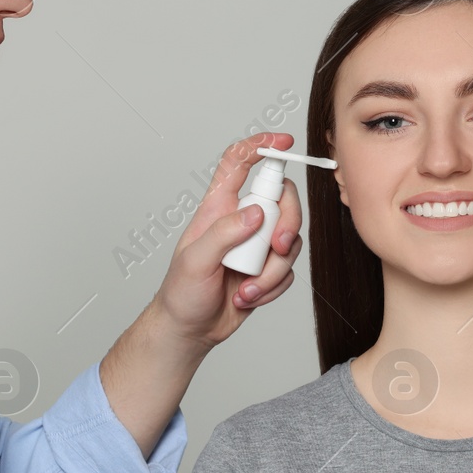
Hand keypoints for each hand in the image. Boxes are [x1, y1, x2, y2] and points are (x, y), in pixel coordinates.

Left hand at [149, 132, 305, 349]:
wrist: (191, 330)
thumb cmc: (182, 293)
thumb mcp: (195, 261)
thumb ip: (225, 233)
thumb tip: (257, 212)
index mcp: (218, 207)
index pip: (239, 163)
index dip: (260, 146)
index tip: (284, 143)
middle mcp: (241, 220)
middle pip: (281, 199)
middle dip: (288, 223)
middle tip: (276, 247)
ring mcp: (256, 244)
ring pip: (290, 239)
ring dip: (273, 270)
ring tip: (247, 289)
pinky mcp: (268, 268)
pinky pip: (289, 269)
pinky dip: (273, 287)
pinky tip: (248, 297)